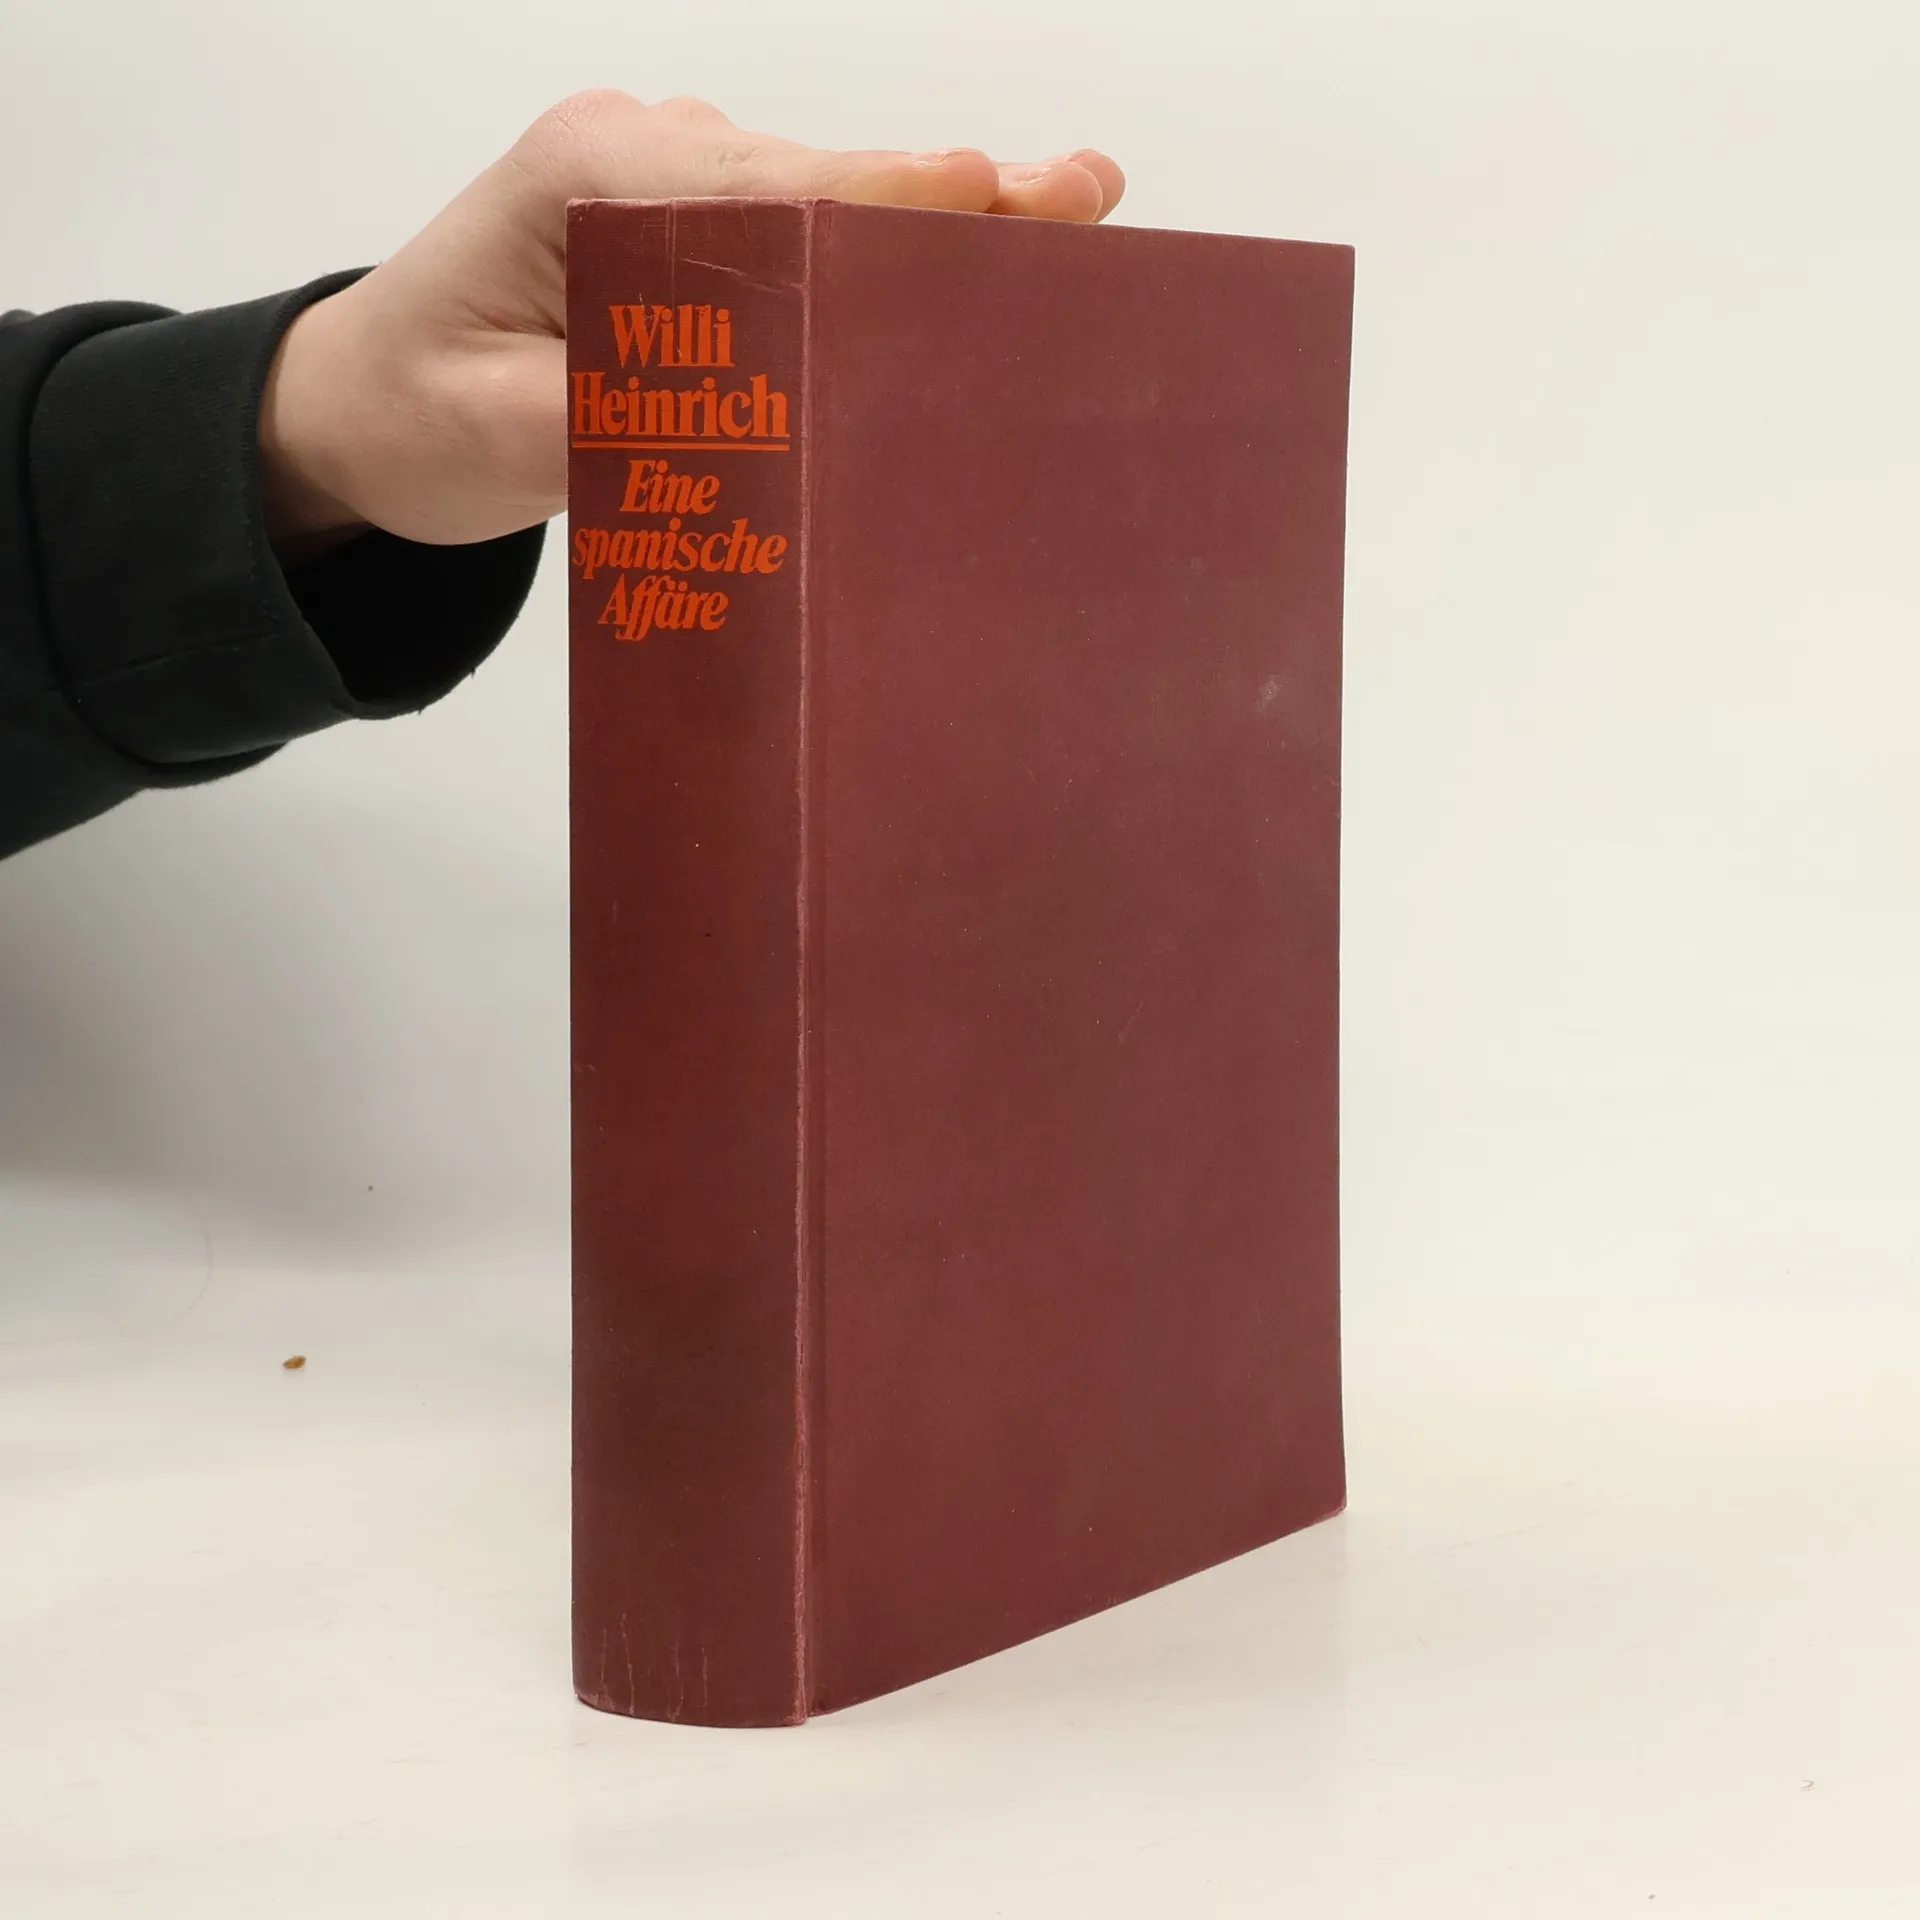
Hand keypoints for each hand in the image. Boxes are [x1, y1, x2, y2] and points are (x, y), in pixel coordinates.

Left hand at [258, 92, 1123, 555]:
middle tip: (1085, 197)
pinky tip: (969, 269)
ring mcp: (675, 184)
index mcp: (594, 177)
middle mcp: (646, 156)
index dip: (896, 201)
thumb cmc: (413, 412)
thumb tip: (755, 423)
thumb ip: (621, 420)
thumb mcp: (501, 437)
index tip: (1001, 198)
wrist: (358, 404)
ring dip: (930, 228)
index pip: (775, 189)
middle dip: (952, 199)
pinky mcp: (692, 229)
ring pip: (826, 202)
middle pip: (826, 180)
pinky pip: (802, 233)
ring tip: (1060, 228)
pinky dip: (881, 257)